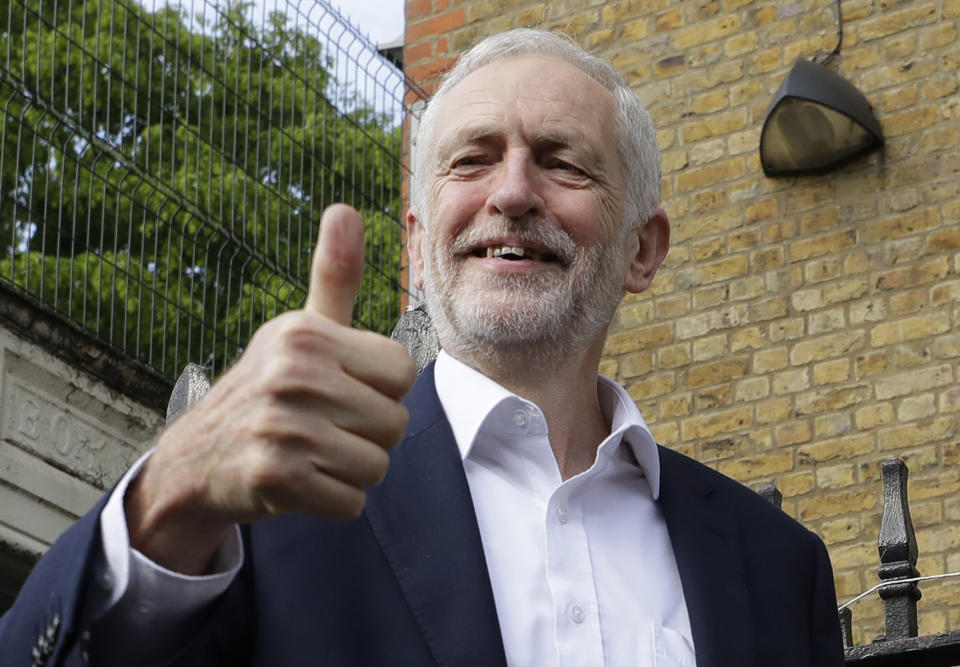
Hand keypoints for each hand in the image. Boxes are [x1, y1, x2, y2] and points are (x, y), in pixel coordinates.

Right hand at [126, 204, 415, 573]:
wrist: (198, 458)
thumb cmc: (269, 388)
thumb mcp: (301, 330)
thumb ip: (335, 276)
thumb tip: (344, 208)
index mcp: (308, 333)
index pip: (403, 373)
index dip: (382, 391)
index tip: (343, 391)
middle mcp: (293, 373)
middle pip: (395, 423)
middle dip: (368, 436)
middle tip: (323, 428)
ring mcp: (280, 426)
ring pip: (376, 466)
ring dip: (351, 471)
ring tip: (311, 454)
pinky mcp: (273, 476)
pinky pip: (350, 503)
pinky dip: (333, 502)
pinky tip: (300, 482)